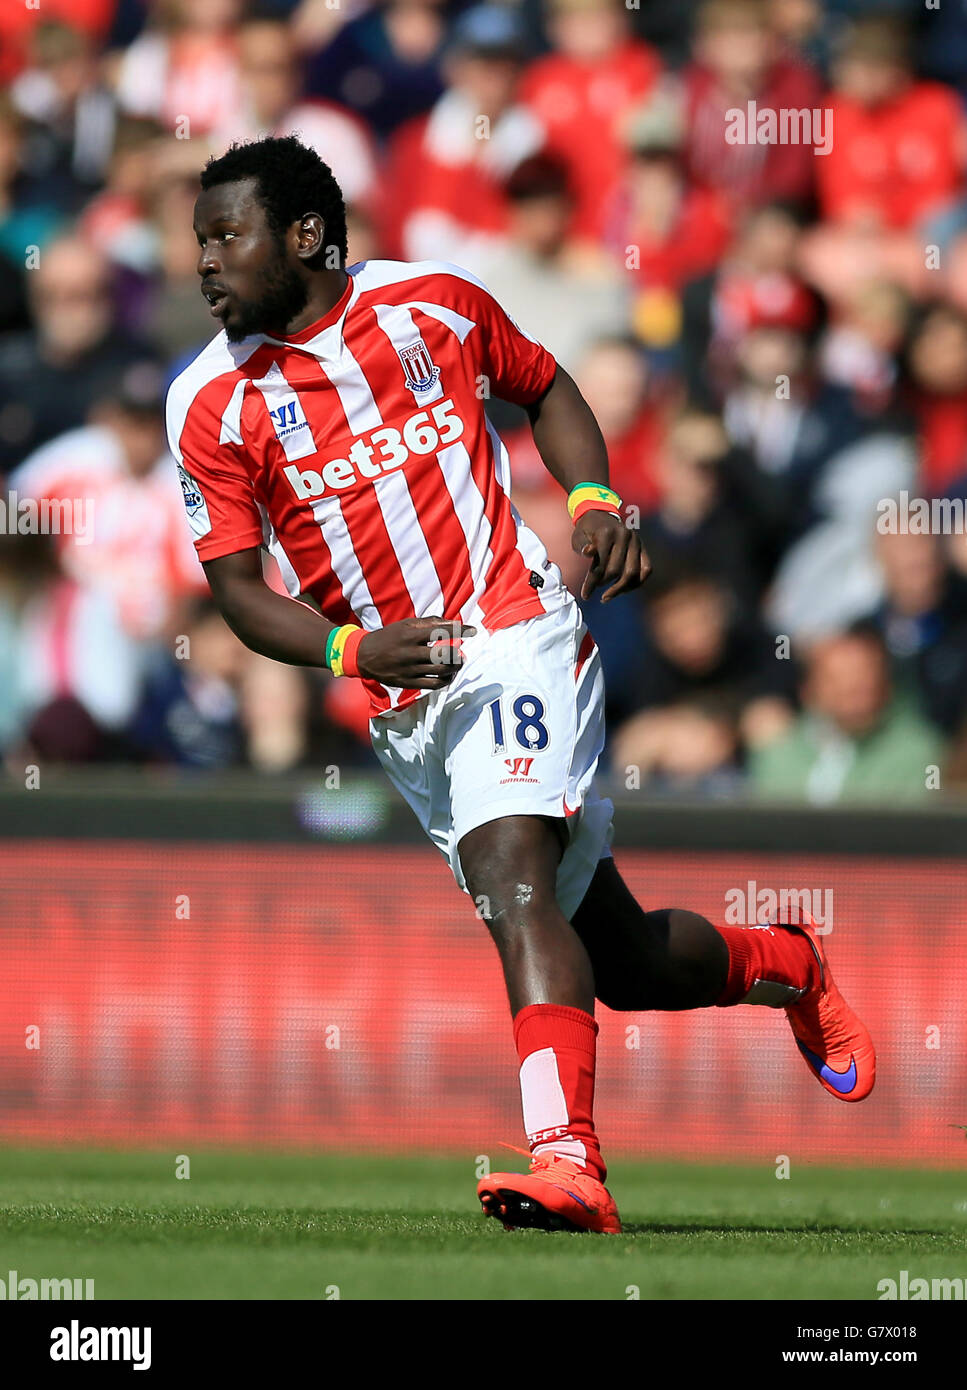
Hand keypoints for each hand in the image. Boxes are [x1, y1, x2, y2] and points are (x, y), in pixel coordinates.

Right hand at [355, 617, 476, 687]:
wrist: (364, 656)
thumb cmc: (389, 637)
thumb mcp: (405, 625)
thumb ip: (428, 623)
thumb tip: (451, 622)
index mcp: (410, 635)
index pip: (441, 631)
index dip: (460, 630)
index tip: (474, 630)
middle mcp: (410, 653)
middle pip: (443, 655)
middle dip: (458, 654)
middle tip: (461, 653)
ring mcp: (409, 670)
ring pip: (440, 671)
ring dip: (455, 667)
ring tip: (458, 663)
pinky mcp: (407, 683)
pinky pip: (433, 684)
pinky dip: (446, 680)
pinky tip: (450, 675)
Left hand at [571, 511, 651, 601]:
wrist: (600, 516)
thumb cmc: (587, 531)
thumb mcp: (578, 537)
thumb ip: (582, 546)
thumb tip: (588, 552)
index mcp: (606, 533)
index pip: (601, 563)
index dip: (592, 582)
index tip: (585, 595)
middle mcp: (625, 535)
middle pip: (616, 570)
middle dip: (604, 584)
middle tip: (595, 591)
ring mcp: (636, 541)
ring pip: (634, 572)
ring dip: (620, 589)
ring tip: (607, 596)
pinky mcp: (643, 547)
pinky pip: (646, 569)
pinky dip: (637, 583)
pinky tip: (623, 590)